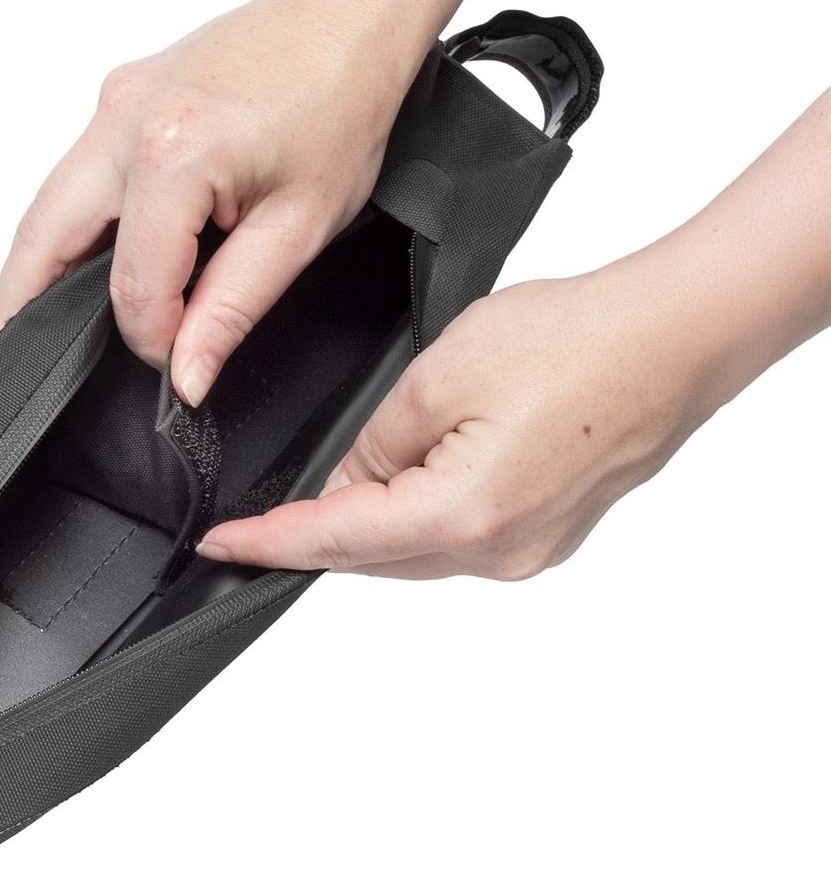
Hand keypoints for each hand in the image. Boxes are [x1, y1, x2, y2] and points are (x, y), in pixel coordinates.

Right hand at [0, 0, 460, 404]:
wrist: (351, 16)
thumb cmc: (341, 102)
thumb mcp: (298, 228)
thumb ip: (232, 308)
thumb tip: (188, 373)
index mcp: (172, 152)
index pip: (131, 286)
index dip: (152, 339)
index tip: (179, 365)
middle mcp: (124, 120)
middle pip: (42, 239)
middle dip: (20, 310)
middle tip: (10, 365)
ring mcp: (115, 102)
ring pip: (48, 205)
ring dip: (37, 266)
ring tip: (29, 325)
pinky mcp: (121, 97)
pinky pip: (75, 176)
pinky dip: (68, 227)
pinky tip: (79, 263)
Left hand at [198, 88, 830, 578]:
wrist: (673, 337)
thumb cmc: (576, 340)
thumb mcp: (438, 374)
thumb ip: (378, 442)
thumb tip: (352, 482)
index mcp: (464, 513)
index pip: (337, 539)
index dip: (271, 542)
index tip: (222, 546)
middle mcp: (500, 552)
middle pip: (374, 559)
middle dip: (313, 538)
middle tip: (257, 524)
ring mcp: (529, 551)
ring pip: (414, 553)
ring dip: (365, 528)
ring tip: (322, 499)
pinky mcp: (547, 534)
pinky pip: (456, 541)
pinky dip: (415, 521)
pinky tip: (399, 491)